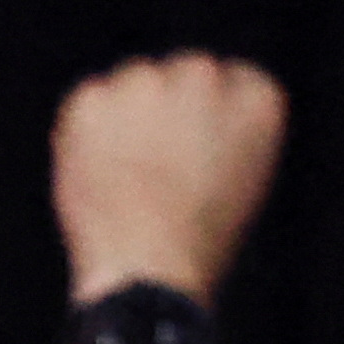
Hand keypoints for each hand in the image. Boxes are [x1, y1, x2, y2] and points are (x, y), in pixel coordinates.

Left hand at [52, 54, 286, 307]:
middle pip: (180, 73)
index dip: (206, 120)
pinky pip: (87, 105)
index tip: (195, 155)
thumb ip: (226, 130)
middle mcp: (204, 76)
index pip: (230, 81)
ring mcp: (146, 82)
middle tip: (153, 170)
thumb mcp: (241, 181)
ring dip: (125, 119)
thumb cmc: (197, 242)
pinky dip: (84, 135)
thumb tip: (191, 110)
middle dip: (165, 110)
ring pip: (132, 85)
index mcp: (258, 97)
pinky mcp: (94, 98)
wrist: (149, 271)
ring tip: (128, 181)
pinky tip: (98, 176)